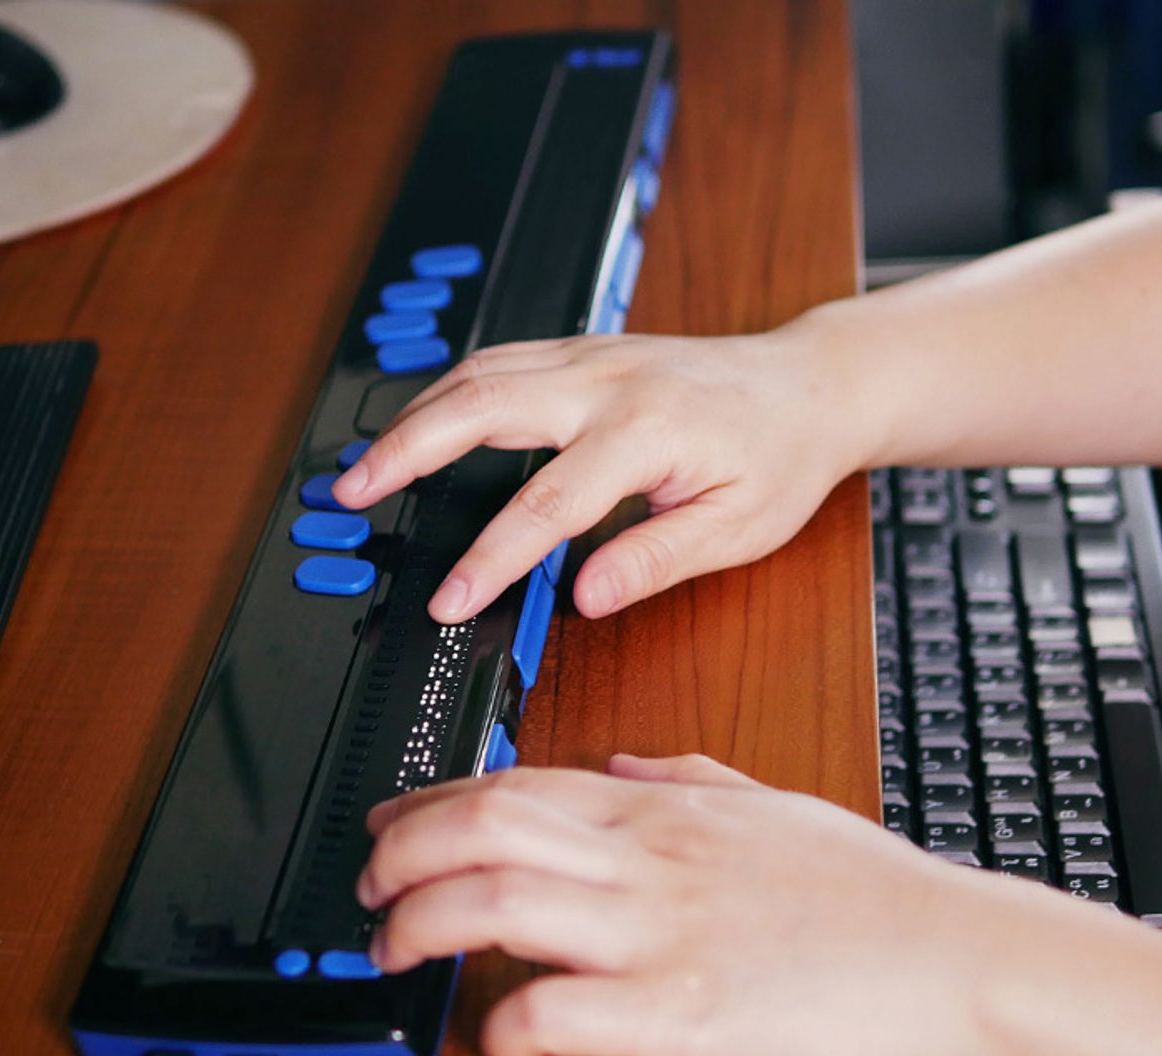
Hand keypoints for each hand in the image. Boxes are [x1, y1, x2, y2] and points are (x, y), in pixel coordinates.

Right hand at [331, 329, 868, 623]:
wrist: (809, 384)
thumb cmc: (779, 457)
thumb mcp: (736, 528)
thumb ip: (655, 560)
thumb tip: (585, 597)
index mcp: (646, 432)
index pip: (545, 504)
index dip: (489, 559)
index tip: (448, 599)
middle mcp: (607, 382)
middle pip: (481, 406)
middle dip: (407, 451)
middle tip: (352, 494)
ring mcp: (591, 356)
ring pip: (479, 372)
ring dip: (414, 415)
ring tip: (366, 464)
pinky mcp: (584, 350)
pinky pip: (499, 360)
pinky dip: (447, 390)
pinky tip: (421, 421)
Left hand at [356, 754, 1013, 1055]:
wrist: (948, 957)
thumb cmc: (867, 893)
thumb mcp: (770, 805)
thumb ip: (686, 777)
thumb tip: (618, 763)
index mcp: (663, 812)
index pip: (515, 784)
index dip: (431, 803)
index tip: (388, 826)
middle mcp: (648, 861)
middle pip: (485, 828)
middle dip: (400, 853)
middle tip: (367, 889)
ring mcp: (660, 933)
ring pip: (499, 902)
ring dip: (422, 926)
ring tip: (395, 952)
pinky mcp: (680, 1012)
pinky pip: (560, 1009)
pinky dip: (506, 1024)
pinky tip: (497, 1039)